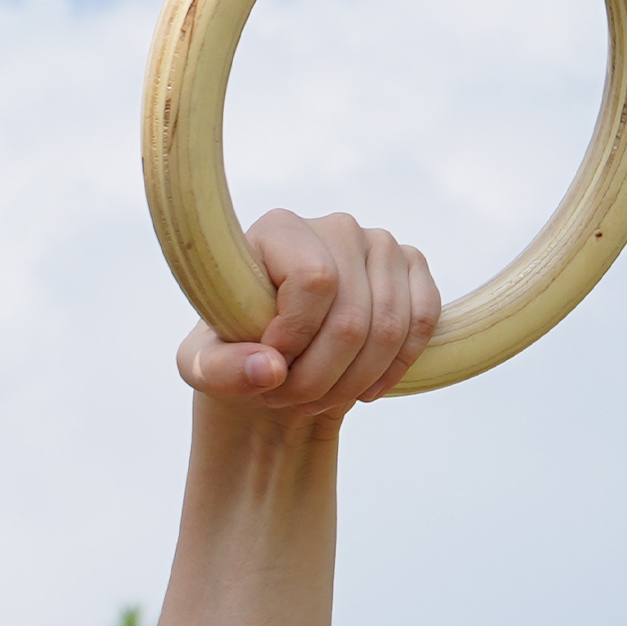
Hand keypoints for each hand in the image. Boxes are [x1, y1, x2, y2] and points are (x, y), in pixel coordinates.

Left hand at [176, 208, 440, 422]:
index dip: (295, 336)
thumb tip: (271, 369)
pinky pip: (422, 322)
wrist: (274, 359)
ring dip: (351, 382)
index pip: (313, 280)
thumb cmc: (233, 352)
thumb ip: (221, 370)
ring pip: (389, 327)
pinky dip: (392, 369)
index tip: (270, 364)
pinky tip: (361, 391)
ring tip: (314, 398)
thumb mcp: (203, 367)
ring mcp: (381, 244)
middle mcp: (336, 226)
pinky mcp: (412, 268)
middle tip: (286, 398)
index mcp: (279, 228)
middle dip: (319, 377)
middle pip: (351, 316)